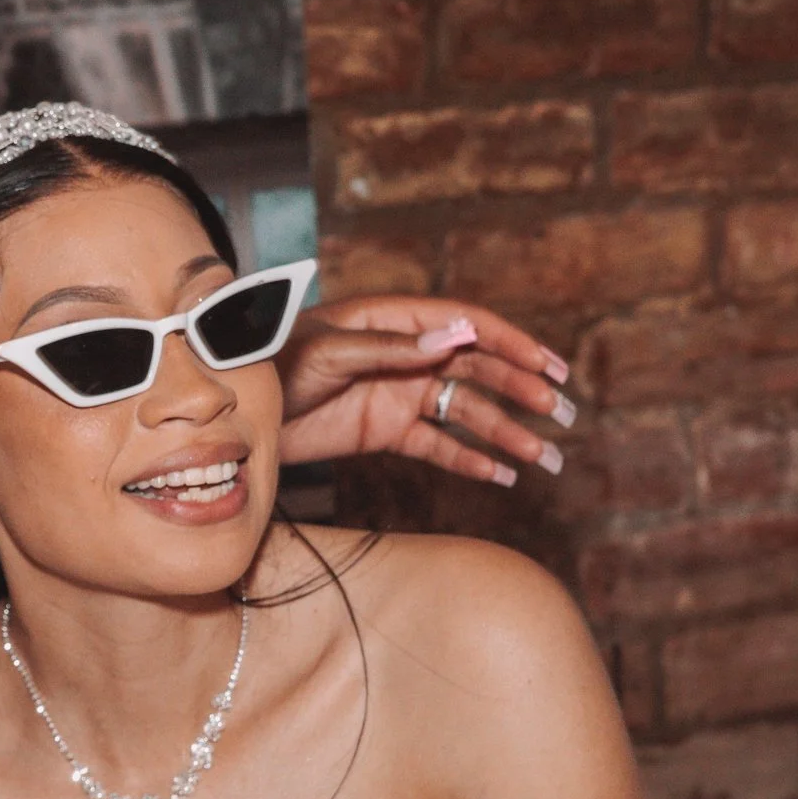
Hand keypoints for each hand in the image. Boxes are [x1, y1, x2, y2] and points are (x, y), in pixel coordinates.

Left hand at [275, 296, 574, 484]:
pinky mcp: (384, 431)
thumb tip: (460, 336)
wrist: (236, 411)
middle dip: (522, 390)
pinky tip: (502, 477)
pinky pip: (437, 446)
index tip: (550, 366)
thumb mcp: (330, 353)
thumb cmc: (273, 365)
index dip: (511, 344)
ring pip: (465, 413)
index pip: (467, 327)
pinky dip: (469, 460)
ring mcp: (397, 394)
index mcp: (395, 321)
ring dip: (505, 434)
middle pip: (477, 371)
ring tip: (543, 458)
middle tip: (562, 413)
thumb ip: (394, 349)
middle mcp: (404, 355)